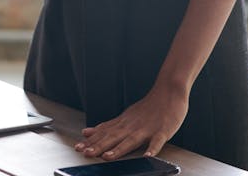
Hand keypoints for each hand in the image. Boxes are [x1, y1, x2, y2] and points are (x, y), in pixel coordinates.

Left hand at [74, 82, 188, 160]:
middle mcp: (132, 126)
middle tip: (87, 153)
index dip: (91, 141)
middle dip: (99, 146)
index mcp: (123, 123)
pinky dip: (153, 148)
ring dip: (119, 149)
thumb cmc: (149, 107)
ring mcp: (147, 129)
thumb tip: (87, 132)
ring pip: (131, 140)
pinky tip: (148, 155)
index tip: (78, 147)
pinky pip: (157, 141)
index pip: (104, 133)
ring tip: (108, 157)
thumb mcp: (125, 115)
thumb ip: (107, 126)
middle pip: (114, 137)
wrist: (170, 91)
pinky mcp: (162, 131)